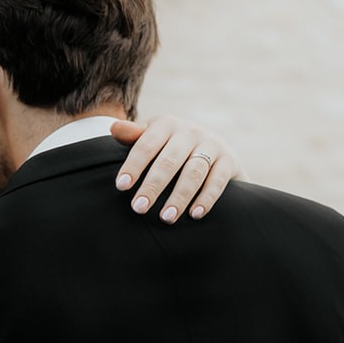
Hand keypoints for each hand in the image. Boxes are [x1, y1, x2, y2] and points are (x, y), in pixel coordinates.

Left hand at [109, 115, 246, 222]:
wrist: (216, 150)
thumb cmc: (173, 147)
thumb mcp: (154, 139)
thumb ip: (135, 137)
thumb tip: (113, 128)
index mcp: (167, 124)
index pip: (147, 144)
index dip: (134, 165)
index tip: (121, 186)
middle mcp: (190, 131)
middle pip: (170, 160)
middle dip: (153, 185)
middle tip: (139, 208)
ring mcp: (212, 144)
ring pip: (194, 172)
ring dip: (180, 196)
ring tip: (166, 218)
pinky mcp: (229, 160)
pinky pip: (217, 180)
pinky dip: (206, 198)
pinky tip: (194, 215)